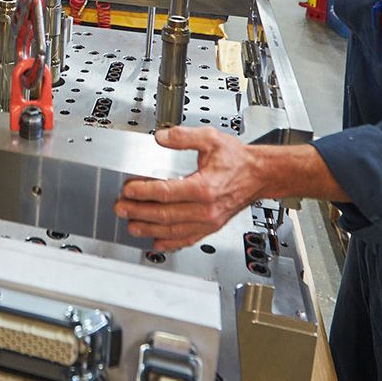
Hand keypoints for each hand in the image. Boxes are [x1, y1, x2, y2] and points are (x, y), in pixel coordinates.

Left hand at [114, 127, 263, 250]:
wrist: (260, 175)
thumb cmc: (238, 160)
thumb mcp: (211, 139)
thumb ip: (184, 136)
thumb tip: (161, 137)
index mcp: (205, 187)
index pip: (167, 192)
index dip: (144, 192)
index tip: (128, 190)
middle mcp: (206, 209)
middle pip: (165, 214)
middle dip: (139, 212)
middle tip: (121, 208)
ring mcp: (209, 221)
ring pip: (173, 230)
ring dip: (149, 230)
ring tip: (132, 226)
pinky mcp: (211, 227)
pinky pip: (187, 239)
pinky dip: (170, 243)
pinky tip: (156, 243)